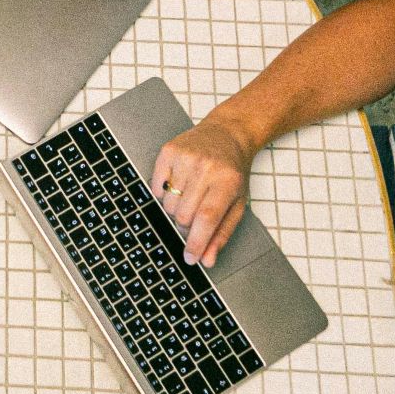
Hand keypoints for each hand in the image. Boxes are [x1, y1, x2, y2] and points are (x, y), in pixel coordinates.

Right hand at [151, 114, 258, 265]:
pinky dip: (163, 194)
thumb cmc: (233, 171)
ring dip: (175, 209)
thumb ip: (222, 234)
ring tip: (190, 196)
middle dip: (186, 225)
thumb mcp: (238, 203)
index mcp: (227, 182)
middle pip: (183, 215)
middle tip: (195, 217)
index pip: (206, 219)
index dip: (196, 242)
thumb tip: (207, 260)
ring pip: (167, 204)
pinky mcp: (168, 151)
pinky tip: (178, 185)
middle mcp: (206, 167)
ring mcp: (185, 157)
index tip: (190, 258)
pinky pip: (156, 188)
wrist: (227, 134)